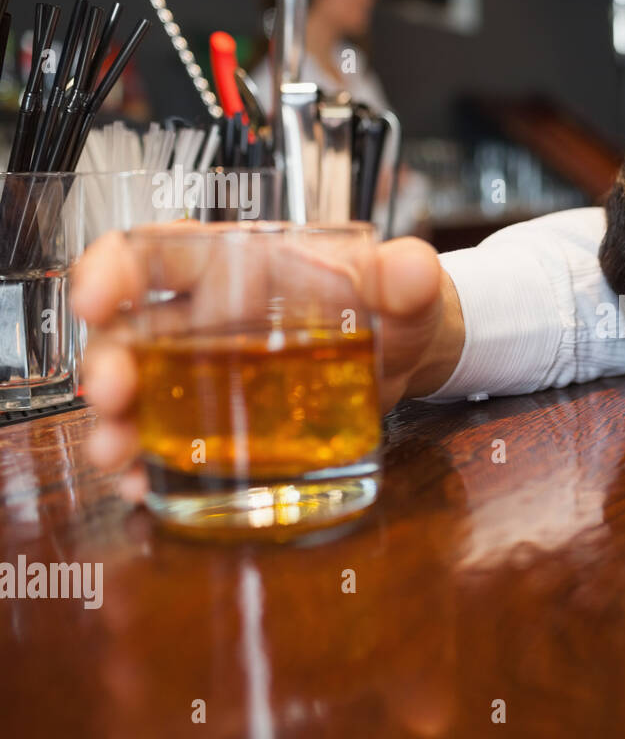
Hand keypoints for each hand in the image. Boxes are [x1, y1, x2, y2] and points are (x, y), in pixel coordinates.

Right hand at [70, 228, 464, 500]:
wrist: (409, 357)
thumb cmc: (393, 305)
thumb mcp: (404, 289)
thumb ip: (407, 276)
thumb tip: (416, 268)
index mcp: (239, 266)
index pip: (159, 252)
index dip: (114, 268)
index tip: (94, 297)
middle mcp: (208, 317)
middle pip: (134, 331)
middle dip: (110, 361)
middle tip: (112, 396)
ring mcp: (208, 373)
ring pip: (140, 391)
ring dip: (117, 423)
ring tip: (116, 456)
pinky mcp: (223, 422)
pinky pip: (170, 440)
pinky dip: (150, 464)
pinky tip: (142, 486)